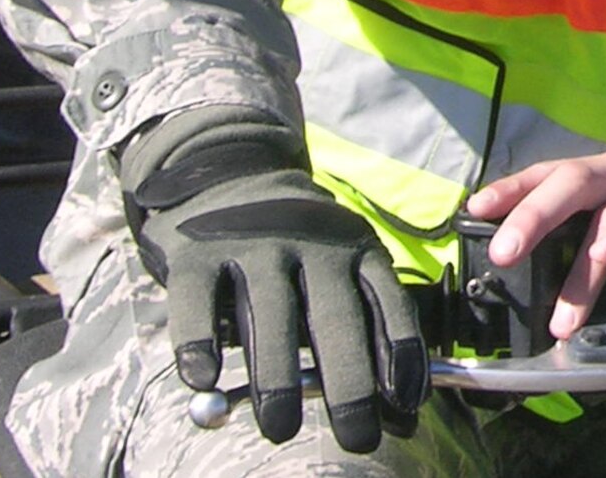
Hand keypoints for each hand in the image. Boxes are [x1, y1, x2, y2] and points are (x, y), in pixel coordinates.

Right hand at [121, 108, 427, 450]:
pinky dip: (199, 344)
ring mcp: (254, 243)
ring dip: (277, 378)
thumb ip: (362, 325)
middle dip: (349, 383)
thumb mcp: (338, 264)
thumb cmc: (295, 241)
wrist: (226, 168)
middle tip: (357, 437)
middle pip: (334, 317)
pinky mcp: (198, 252)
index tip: (407, 407)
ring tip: (281, 428)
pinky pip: (198, 304)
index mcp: (354, 247)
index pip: (387, 302)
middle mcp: (311, 242)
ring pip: (270, 315)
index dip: (402, 356)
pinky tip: (205, 380)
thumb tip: (399, 411)